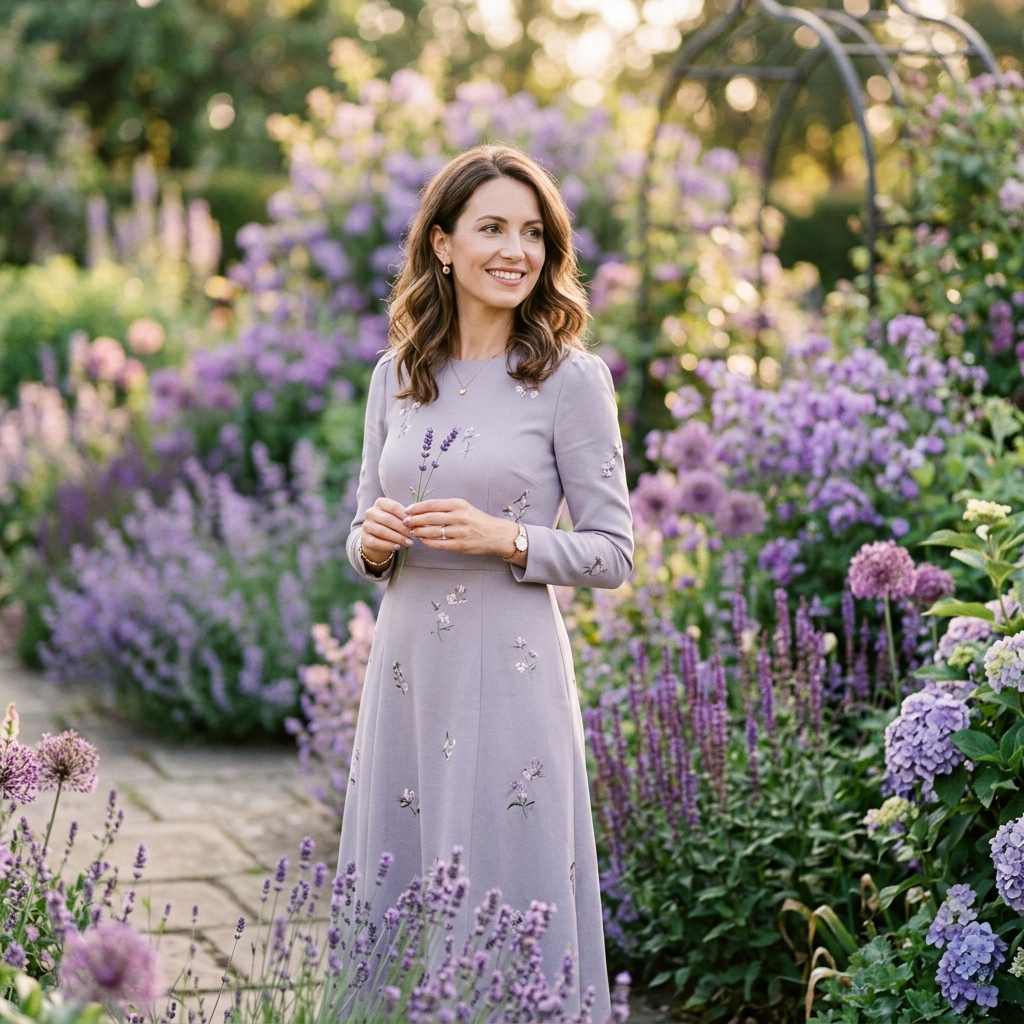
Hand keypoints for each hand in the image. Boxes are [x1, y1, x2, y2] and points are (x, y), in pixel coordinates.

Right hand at [360, 497, 412, 563]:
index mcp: (380, 503)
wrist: (379, 538)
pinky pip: (376, 542)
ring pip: (382, 531)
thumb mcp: (399, 518)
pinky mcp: (364, 538)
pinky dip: (388, 545)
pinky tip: (398, 547)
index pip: (394, 507)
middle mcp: (371, 512)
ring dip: (398, 538)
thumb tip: (417, 522)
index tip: (415, 524)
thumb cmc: (393, 524)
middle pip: (388, 519)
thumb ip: (406, 518)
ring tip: (409, 542)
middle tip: (414, 535)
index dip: (405, 516)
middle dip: (403, 528)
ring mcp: (366, 525)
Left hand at [404, 498, 521, 560]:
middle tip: (405, 522)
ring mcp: (460, 532)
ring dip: (419, 532)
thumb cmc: (476, 519)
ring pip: (433, 531)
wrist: (495, 534)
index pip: (432, 504)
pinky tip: (423, 540)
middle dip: (414, 520)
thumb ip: (445, 508)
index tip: (407, 510)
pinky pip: (440, 544)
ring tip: (413, 532)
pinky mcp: (461, 545)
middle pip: (429, 518)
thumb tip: (422, 510)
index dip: (417, 507)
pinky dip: (429, 542)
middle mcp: (459, 516)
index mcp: (458, 504)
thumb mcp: (463, 507)